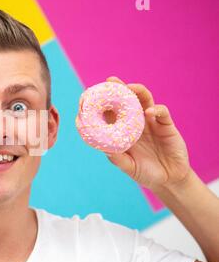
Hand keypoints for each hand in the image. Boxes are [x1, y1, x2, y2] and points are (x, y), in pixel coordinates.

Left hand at [105, 76, 191, 191]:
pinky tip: (148, 111)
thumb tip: (105, 150)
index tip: (92, 96)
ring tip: (129, 88)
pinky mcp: (167, 125)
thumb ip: (118, 159)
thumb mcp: (129, 167)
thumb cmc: (145, 173)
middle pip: (127, 100)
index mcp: (123, 130)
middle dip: (119, 89)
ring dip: (137, 91)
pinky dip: (156, 109)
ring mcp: (151, 122)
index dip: (103, 103)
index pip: (111, 112)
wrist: (169, 180)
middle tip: (110, 81)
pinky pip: (162, 112)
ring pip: (145, 99)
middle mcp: (136, 122)